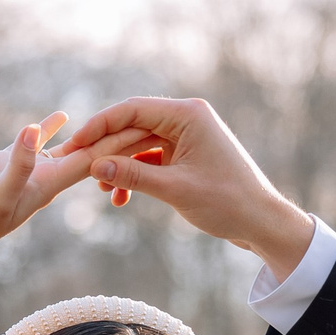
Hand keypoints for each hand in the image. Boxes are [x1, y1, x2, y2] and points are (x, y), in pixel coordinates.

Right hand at [0, 112, 139, 263]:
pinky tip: (65, 115)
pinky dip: (54, 127)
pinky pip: (39, 141)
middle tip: (156, 119)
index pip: (96, 160)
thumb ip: (15, 166)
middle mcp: (44, 178)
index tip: (154, 127)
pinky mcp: (7, 162)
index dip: (123, 142)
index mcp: (49, 185)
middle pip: (94, 153)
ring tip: (124, 118)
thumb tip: (34, 133)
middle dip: (122, 138)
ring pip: (71, 148)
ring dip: (97, 134)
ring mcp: (27, 170)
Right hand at [55, 97, 316, 278]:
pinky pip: (151, 159)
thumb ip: (133, 175)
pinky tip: (122, 198)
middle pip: (132, 126)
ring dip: (119, 166)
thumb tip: (94, 166)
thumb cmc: (227, 203)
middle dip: (105, 150)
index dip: (98, 127)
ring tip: (102, 191)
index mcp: (187, 115)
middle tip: (77, 169)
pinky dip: (135, 175)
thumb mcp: (175, 190)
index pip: (131, 110)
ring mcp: (186, 136)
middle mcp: (186, 118)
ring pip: (139, 144)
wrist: (261, 222)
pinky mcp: (186, 155)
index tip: (74, 146)